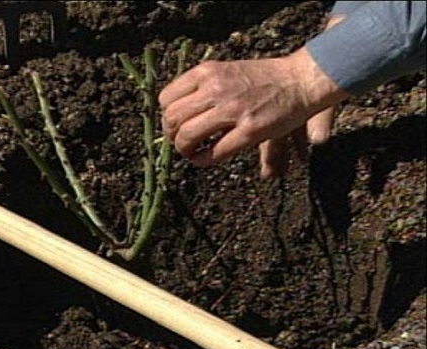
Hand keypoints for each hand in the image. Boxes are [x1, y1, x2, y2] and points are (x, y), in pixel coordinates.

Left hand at [159, 19, 346, 171]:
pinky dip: (202, 160)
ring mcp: (233, 109)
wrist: (299, 80)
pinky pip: (214, 152)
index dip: (166, 116)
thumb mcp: (225, 71)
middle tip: (180, 142)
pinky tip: (202, 159)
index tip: (174, 124)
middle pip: (173, 118)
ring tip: (190, 152)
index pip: (166, 98)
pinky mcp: (250, 130)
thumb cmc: (262, 78)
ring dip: (183, 149)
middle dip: (171, 135)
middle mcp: (216, 88)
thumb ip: (200, 87)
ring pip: (188, 135)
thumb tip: (171, 111)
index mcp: (207, 72)